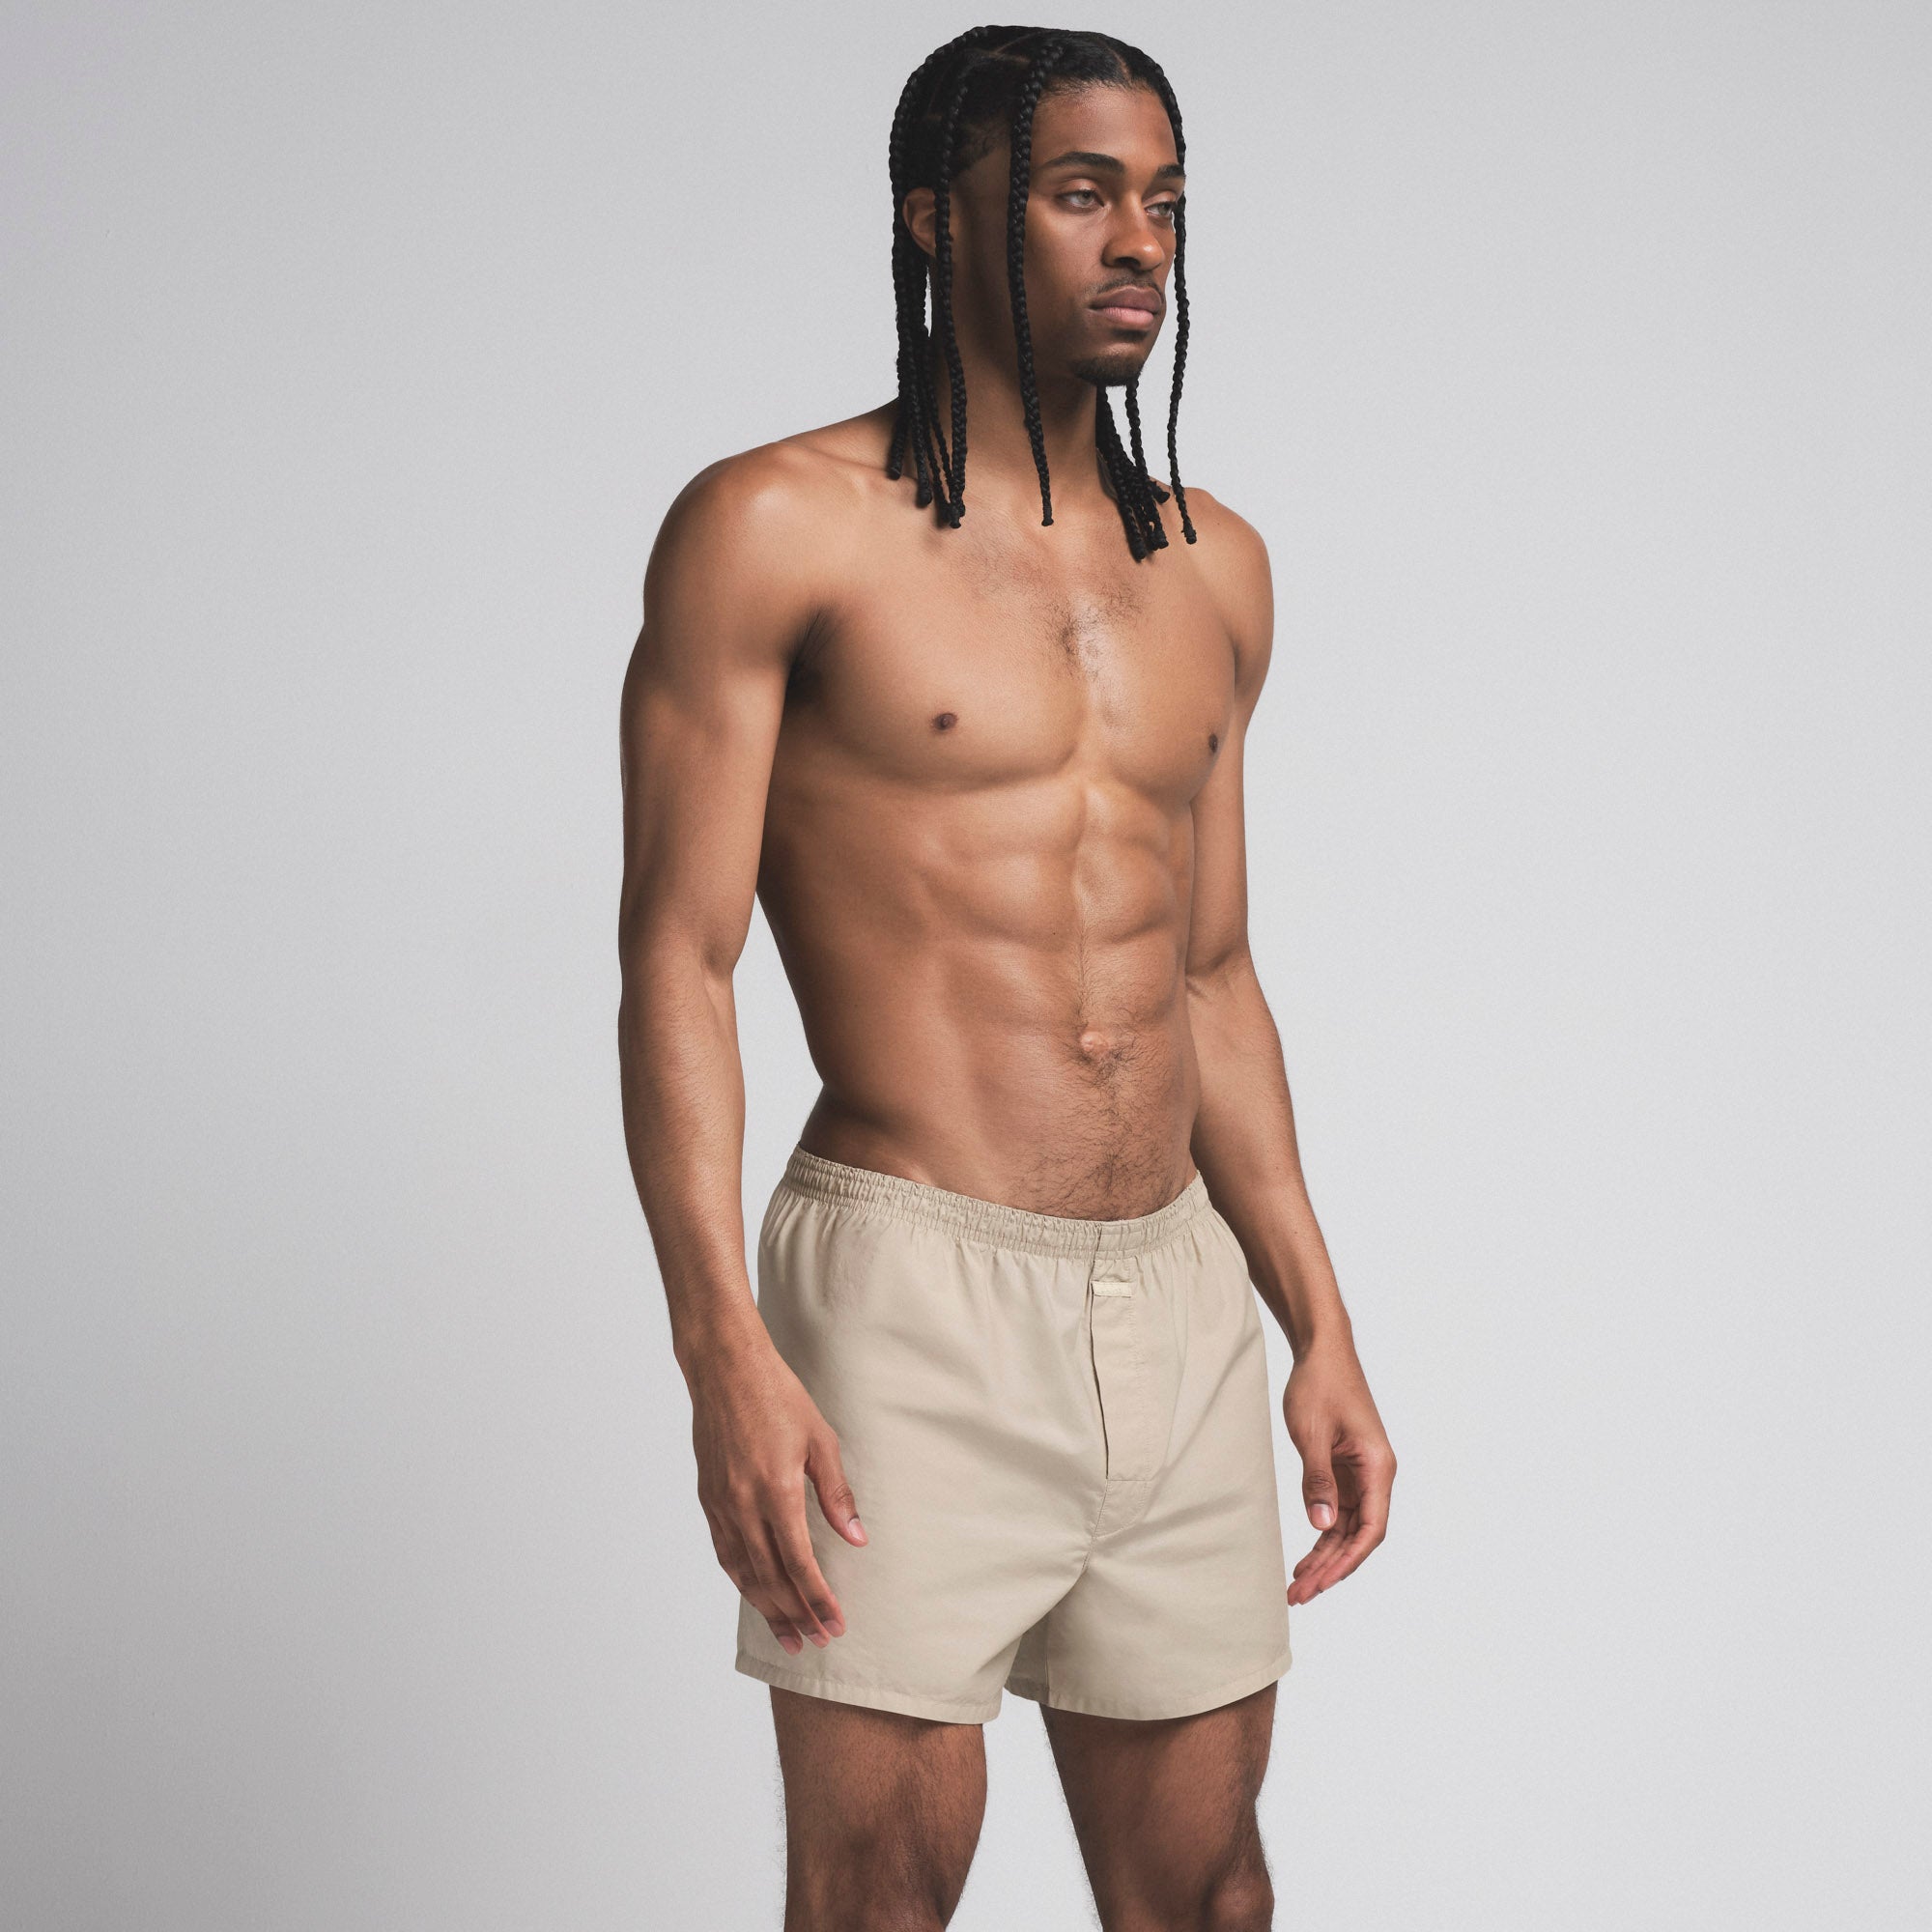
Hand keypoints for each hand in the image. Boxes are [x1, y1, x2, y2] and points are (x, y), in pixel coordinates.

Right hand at [687, 1338, 865, 1654]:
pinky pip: (725, 1552)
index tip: (836, 1626)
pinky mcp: (709, 1498)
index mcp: (777, 1491)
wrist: (725, 1369)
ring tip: (788, 1635)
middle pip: (771, 1579)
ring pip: (744, 1573)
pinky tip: (755, 1594)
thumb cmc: (779, 1396)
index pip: (800, 1565)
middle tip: (816, 1642)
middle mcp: (744, 1505)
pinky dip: (742, 1580)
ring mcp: (721, 1504)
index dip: (819, 1601)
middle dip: (796, 1615)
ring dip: (767, 1608)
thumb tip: (856, 1539)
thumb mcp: (820, 1439)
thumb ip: (837, 1493)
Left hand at [1282, 1339, 1394, 1606]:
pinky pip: (1337, 1512)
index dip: (1347, 1561)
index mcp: (1378, 1467)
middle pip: (1359, 1536)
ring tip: (1297, 1586)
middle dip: (1330, 1568)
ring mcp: (1360, 1474)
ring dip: (1324, 1557)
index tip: (1321, 1583)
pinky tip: (1304, 1557)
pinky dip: (1321, 1535)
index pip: (1371, 1529)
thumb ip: (1318, 1481)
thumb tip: (1322, 1527)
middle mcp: (1375, 1475)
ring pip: (1347, 1529)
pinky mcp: (1345, 1469)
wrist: (1321, 1351)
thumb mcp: (1312, 1433)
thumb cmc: (1319, 1384)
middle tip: (1299, 1595)